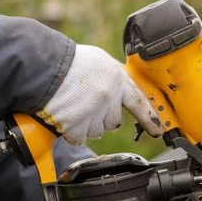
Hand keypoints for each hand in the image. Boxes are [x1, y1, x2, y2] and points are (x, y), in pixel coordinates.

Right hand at [37, 45, 163, 145]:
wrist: (43, 68)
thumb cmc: (67, 63)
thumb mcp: (97, 62)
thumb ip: (111, 78)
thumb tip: (117, 93)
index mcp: (117, 79)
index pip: (139, 102)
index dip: (150, 118)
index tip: (158, 131)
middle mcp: (109, 97)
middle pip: (113, 122)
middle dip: (100, 117)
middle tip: (84, 104)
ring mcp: (93, 113)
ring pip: (96, 132)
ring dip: (85, 124)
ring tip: (71, 106)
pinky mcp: (77, 126)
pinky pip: (79, 138)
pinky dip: (71, 131)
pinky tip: (64, 116)